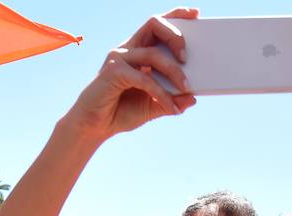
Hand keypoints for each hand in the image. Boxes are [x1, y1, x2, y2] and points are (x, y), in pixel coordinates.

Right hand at [61, 7, 198, 142]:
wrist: (95, 126)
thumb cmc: (122, 112)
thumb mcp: (154, 106)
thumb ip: (172, 100)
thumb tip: (192, 98)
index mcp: (138, 51)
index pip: (157, 25)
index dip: (175, 15)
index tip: (195, 13)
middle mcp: (128, 49)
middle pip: (154, 25)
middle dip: (176, 36)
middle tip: (187, 57)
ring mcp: (119, 58)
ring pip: (153, 54)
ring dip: (174, 72)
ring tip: (186, 89)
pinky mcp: (113, 71)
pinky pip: (145, 78)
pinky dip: (162, 94)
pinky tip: (171, 108)